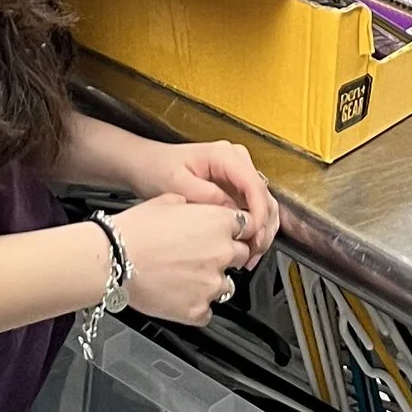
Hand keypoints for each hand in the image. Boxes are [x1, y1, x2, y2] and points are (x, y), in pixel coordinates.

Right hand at [112, 192, 249, 322]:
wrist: (115, 260)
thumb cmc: (135, 230)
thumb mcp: (168, 200)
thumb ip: (193, 205)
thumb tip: (194, 208)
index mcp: (219, 222)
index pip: (248, 226)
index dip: (235, 231)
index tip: (227, 234)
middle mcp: (223, 253)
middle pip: (241, 256)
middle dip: (225, 256)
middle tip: (199, 256)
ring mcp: (212, 284)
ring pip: (226, 286)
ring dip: (211, 282)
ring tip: (184, 278)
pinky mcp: (199, 309)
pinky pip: (207, 311)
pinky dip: (196, 306)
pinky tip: (178, 296)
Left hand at [127, 137, 278, 260]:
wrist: (147, 165)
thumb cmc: (158, 169)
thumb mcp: (177, 183)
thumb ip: (206, 196)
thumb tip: (231, 212)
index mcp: (225, 155)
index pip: (255, 186)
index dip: (258, 214)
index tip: (252, 236)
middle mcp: (237, 161)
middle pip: (264, 197)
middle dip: (262, 228)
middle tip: (252, 253)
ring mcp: (238, 174)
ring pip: (263, 205)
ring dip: (261, 232)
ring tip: (250, 256)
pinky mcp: (235, 187)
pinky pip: (252, 210)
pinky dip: (253, 230)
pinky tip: (246, 248)